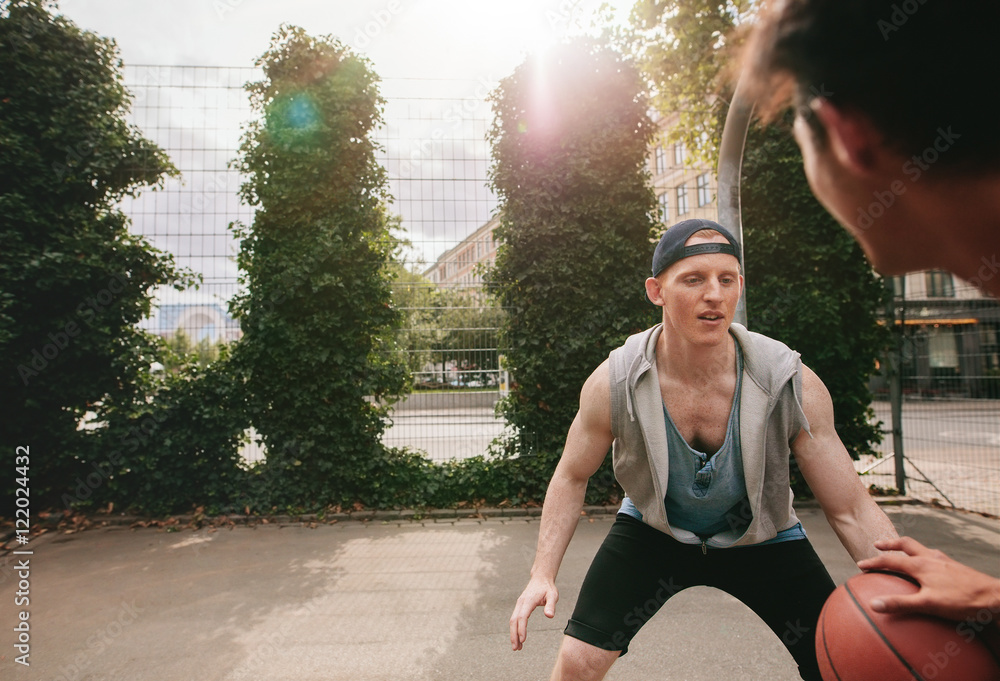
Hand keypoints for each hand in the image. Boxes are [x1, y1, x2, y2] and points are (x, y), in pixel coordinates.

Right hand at [509, 575, 558, 650]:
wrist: (541, 578)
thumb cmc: (547, 588)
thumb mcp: (553, 595)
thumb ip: (551, 606)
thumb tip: (549, 616)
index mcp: (528, 601)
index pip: (522, 617)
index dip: (521, 629)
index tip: (523, 640)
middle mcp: (521, 603)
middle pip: (514, 620)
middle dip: (514, 635)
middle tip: (516, 648)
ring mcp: (519, 604)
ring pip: (513, 620)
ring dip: (513, 634)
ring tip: (517, 647)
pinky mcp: (520, 606)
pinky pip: (515, 619)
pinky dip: (515, 629)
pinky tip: (518, 637)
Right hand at [857, 536, 999, 621]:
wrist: (994, 597)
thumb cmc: (962, 601)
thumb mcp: (928, 604)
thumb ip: (900, 603)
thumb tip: (874, 604)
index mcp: (921, 565)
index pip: (891, 560)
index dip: (874, 562)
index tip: (861, 565)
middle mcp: (931, 558)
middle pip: (906, 545)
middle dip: (890, 544)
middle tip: (878, 545)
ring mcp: (944, 561)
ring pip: (921, 549)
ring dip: (907, 548)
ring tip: (902, 553)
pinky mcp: (955, 567)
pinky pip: (934, 557)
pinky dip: (924, 557)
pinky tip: (929, 568)